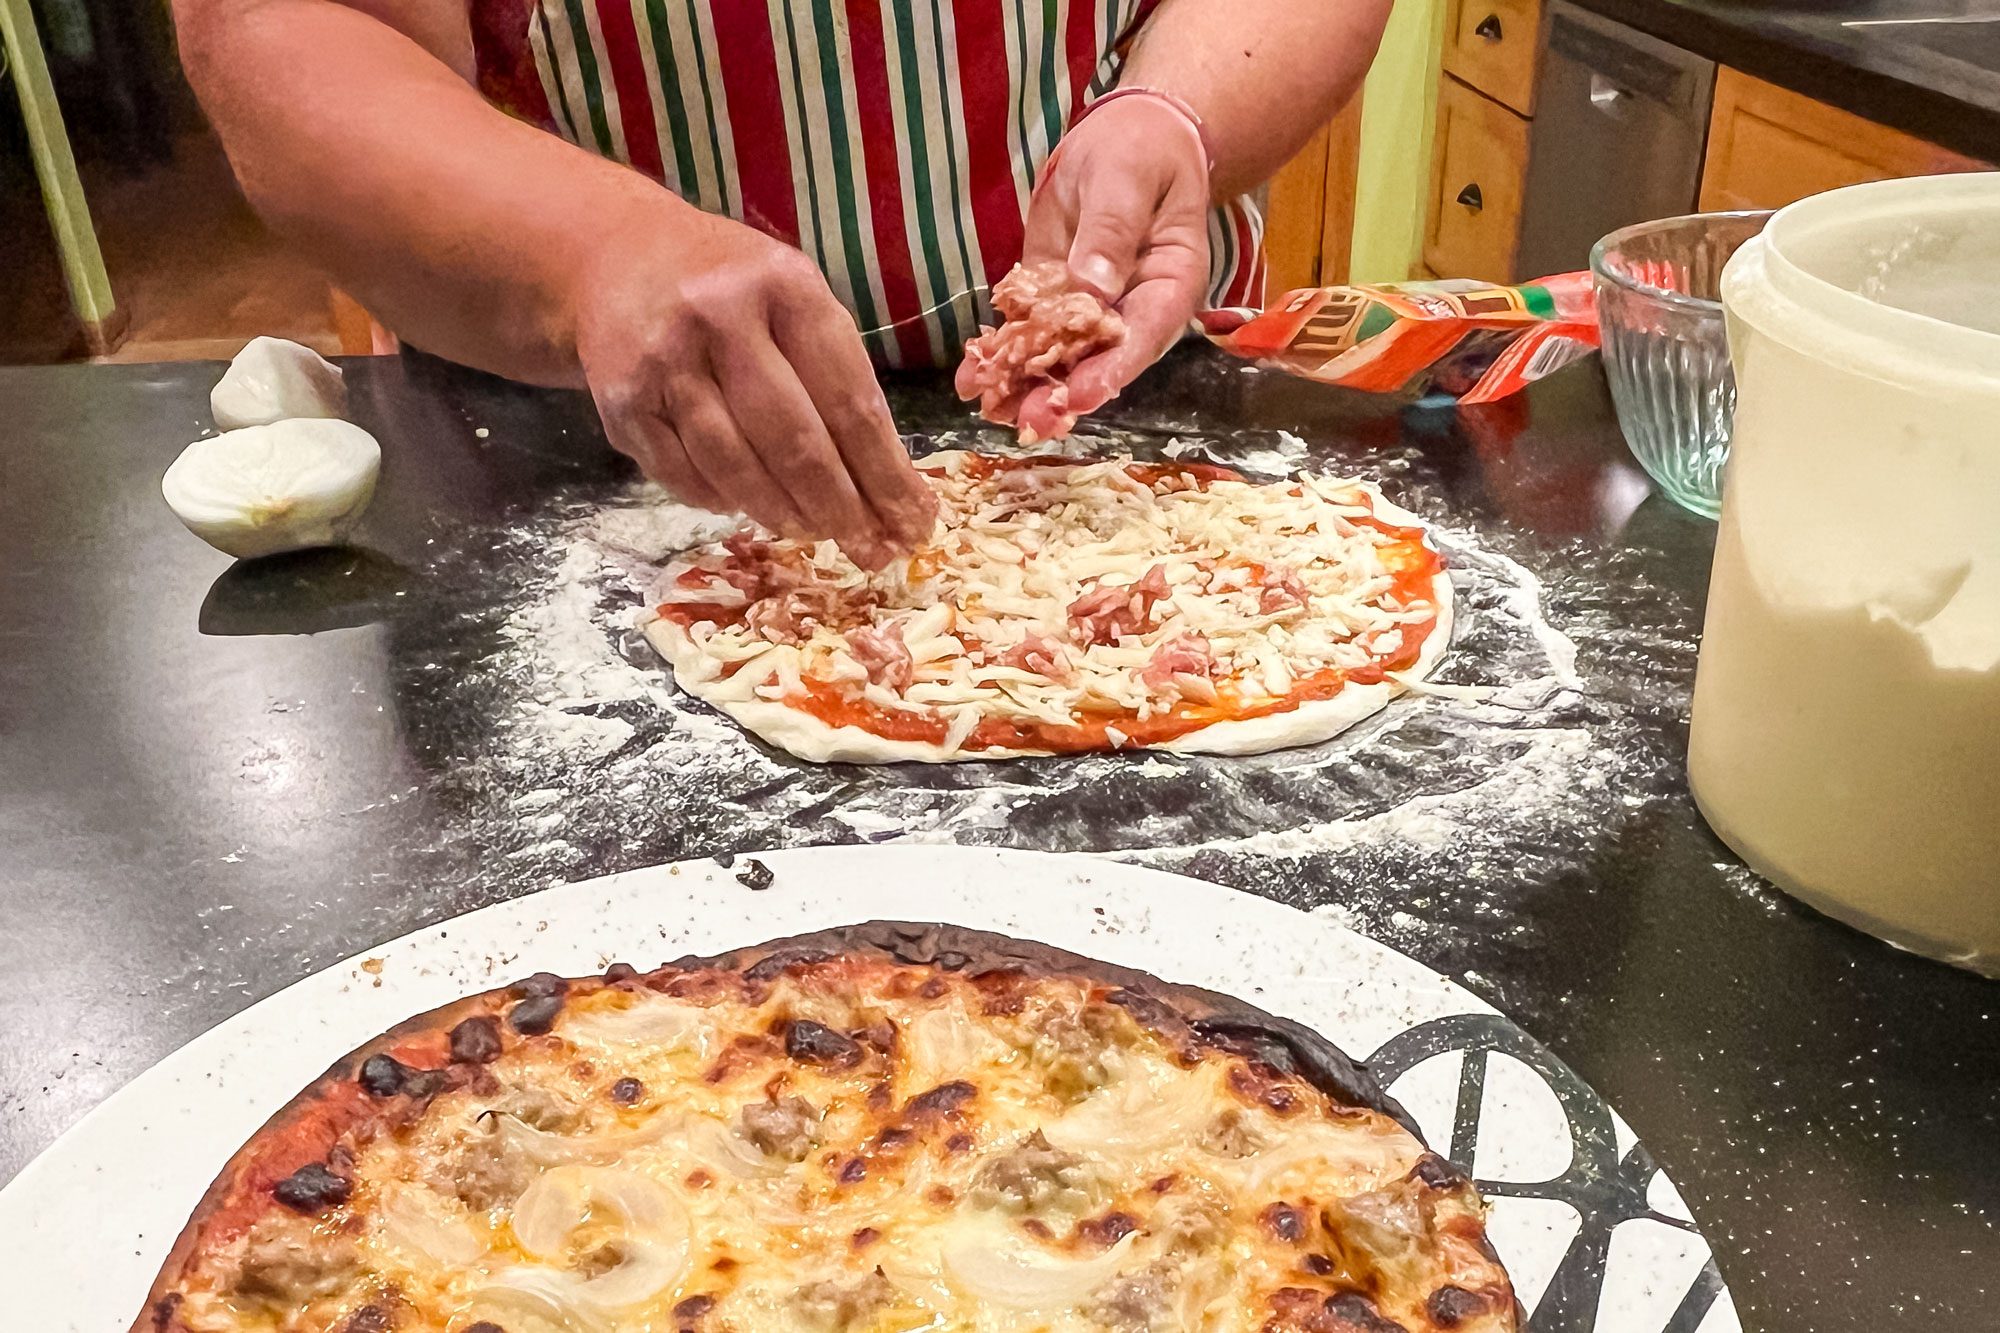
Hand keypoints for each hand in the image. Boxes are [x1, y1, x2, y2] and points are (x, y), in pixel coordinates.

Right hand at [571, 199, 936, 567]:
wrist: (618, 254)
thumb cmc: (734, 287)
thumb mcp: (796, 299)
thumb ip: (838, 376)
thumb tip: (887, 486)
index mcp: (784, 286)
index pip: (848, 399)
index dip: (884, 472)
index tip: (913, 521)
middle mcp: (720, 317)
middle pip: (793, 440)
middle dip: (840, 508)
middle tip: (871, 550)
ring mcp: (664, 361)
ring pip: (734, 466)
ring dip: (781, 513)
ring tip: (812, 532)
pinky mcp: (621, 400)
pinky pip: (681, 474)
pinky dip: (719, 500)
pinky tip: (744, 507)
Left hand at [1011, 95, 1211, 440]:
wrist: (1126, 136)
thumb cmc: (1140, 151)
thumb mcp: (1125, 178)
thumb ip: (1112, 230)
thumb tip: (1093, 287)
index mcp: (1170, 282)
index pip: (1144, 335)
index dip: (1112, 370)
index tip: (1078, 398)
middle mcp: (1134, 308)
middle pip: (1102, 360)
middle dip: (1063, 394)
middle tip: (1028, 422)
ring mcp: (1093, 308)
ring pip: (1063, 357)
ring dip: (1027, 386)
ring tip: (989, 408)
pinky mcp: (1055, 297)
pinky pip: (1031, 332)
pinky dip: (1004, 355)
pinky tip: (972, 378)